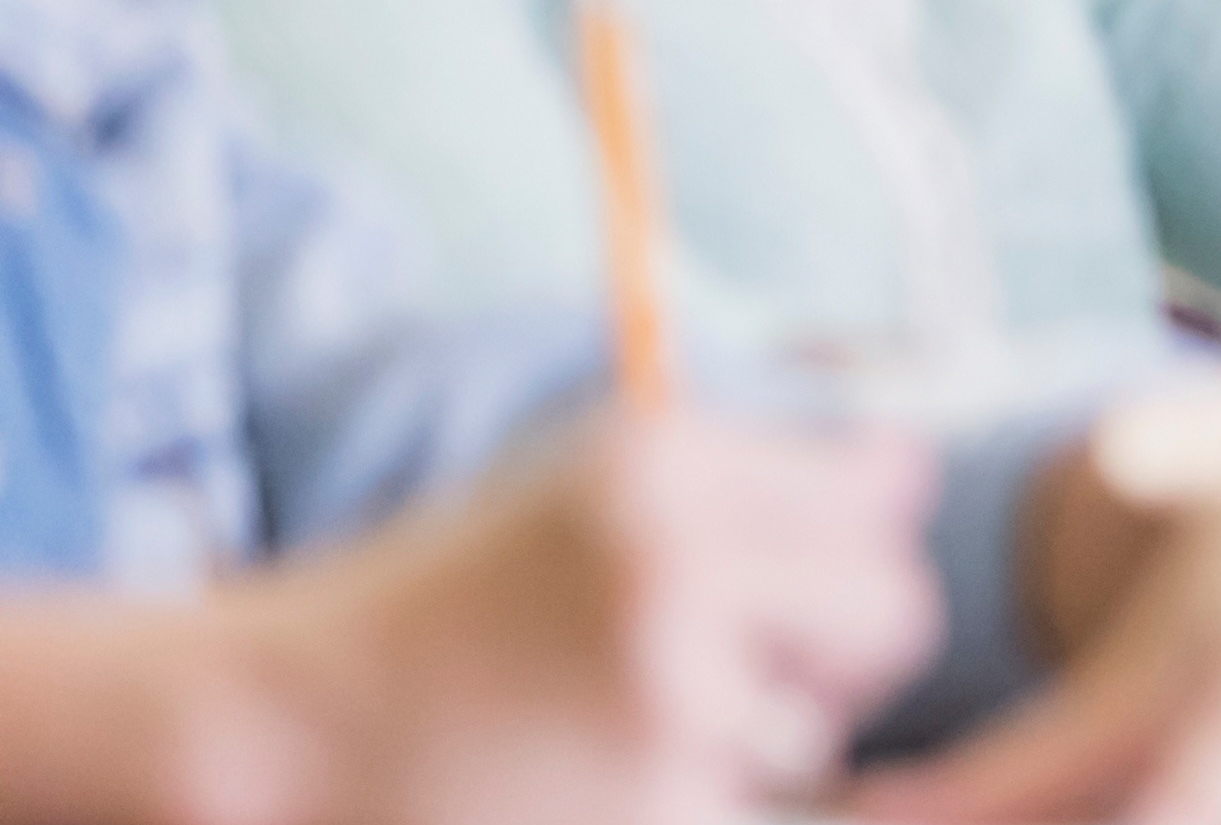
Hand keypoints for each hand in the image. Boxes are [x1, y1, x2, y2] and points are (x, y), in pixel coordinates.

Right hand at [231, 410, 936, 824]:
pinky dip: (696, 805)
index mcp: (661, 464)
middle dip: (840, 651)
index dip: (849, 542)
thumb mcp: (582, 488)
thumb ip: (743, 478)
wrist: (275, 727)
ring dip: (755, 746)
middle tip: (733, 671)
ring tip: (616, 733)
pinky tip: (595, 784)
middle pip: (896, 609)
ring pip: (823, 733)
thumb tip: (912, 479)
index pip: (887, 487)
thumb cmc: (446, 606)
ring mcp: (660, 700)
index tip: (785, 573)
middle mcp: (671, 566)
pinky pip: (758, 811)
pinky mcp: (654, 813)